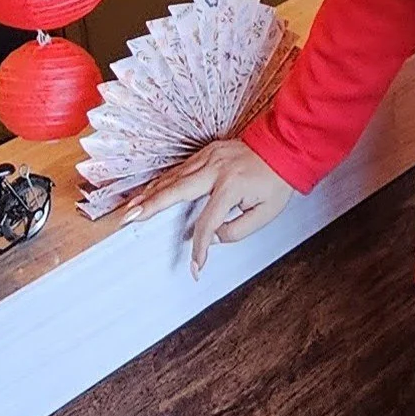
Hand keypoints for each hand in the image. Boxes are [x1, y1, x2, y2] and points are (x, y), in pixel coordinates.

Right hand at [121, 138, 293, 276]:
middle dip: (151, 206)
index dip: (199, 247)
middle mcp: (215, 170)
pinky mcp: (206, 152)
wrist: (284, 148)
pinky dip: (161, 182)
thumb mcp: (266, 213)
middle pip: (175, 190)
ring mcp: (208, 158)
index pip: (208, 223)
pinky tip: (148, 192)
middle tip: (130, 219)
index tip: (196, 266)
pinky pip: (178, 170)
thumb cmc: (276, 182)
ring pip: (172, 178)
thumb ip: (237, 230)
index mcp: (231, 187)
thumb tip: (211, 238)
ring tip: (131, 209)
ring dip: (150, 194)